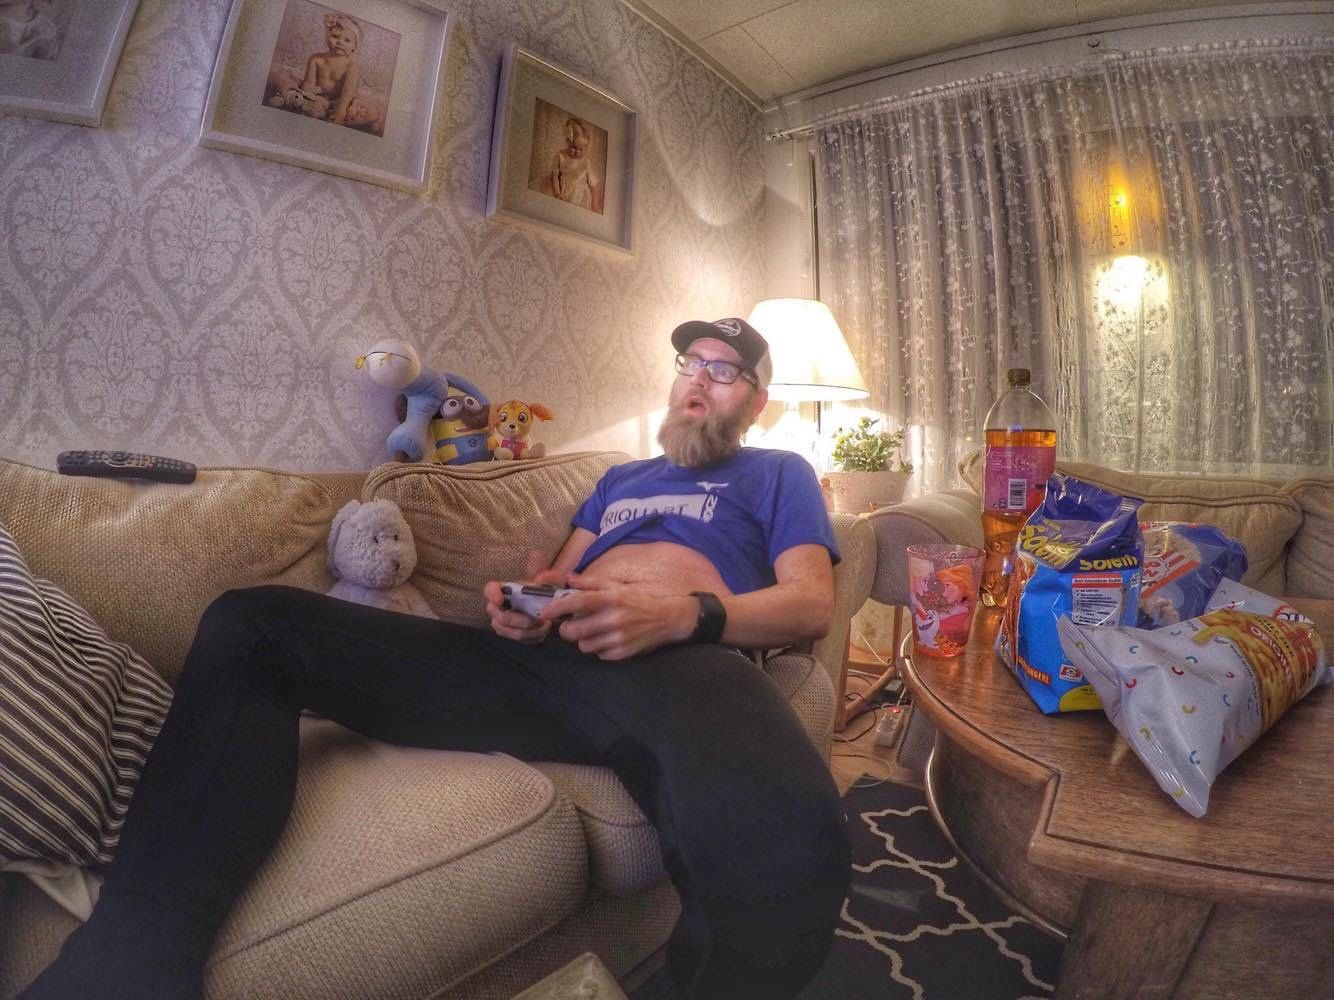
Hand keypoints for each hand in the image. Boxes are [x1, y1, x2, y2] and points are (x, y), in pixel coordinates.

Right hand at [484, 551, 563, 643]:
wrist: (540, 605)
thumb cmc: (537, 593)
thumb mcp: (540, 584)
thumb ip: (542, 581)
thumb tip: (541, 581)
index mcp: (501, 590)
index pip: (490, 590)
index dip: (493, 595)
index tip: (500, 600)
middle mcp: (496, 608)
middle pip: (501, 618)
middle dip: (520, 620)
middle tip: (537, 619)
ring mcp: (500, 623)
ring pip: (510, 632)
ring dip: (530, 630)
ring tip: (544, 624)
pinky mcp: (510, 634)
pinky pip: (518, 640)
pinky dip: (533, 636)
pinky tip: (543, 629)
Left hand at [546, 573, 696, 660]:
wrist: (667, 618)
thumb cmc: (638, 600)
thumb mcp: (617, 586)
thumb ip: (591, 584)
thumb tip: (569, 579)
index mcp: (611, 598)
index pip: (577, 602)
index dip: (557, 608)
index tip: (545, 612)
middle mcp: (613, 618)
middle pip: (574, 630)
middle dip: (567, 629)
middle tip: (570, 625)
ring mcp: (619, 637)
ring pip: (584, 646)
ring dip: (584, 640)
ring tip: (593, 632)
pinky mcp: (624, 652)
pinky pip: (600, 655)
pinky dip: (600, 649)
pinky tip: (607, 640)